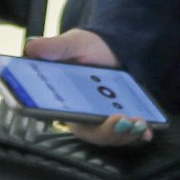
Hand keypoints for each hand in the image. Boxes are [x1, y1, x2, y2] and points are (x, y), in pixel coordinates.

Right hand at [18, 31, 150, 147]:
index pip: (60, 117)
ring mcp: (100, 121)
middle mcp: (78, 116)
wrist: (112, 48)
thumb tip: (31, 47)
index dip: (73, 120)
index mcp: (59, 100)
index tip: (82, 115)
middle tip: (122, 120)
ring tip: (138, 122)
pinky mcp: (119, 121)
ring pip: (109, 136)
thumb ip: (54, 47)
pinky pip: (127, 134)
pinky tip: (148, 131)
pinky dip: (138, 135)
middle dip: (107, 131)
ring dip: (124, 134)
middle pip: (89, 133)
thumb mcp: (72, 43)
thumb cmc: (85, 48)